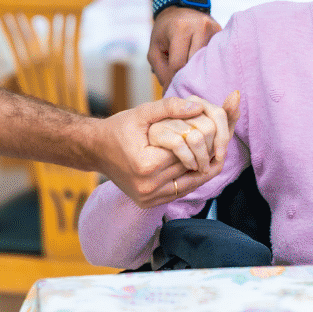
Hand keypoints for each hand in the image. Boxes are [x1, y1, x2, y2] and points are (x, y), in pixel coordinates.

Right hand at [91, 93, 239, 208]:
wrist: (96, 150)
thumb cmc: (118, 128)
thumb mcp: (142, 112)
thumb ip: (170, 107)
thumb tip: (198, 107)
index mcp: (147, 164)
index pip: (187, 150)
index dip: (200, 137)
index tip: (210, 126)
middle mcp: (148, 187)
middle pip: (190, 167)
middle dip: (204, 151)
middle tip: (217, 138)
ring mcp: (148, 199)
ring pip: (189, 183)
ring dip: (202, 167)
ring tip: (211, 150)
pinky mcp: (149, 204)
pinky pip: (179, 192)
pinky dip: (190, 179)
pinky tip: (197, 164)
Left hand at [149, 7, 220, 87]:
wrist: (180, 8)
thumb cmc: (164, 31)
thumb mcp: (155, 49)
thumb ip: (161, 71)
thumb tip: (171, 93)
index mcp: (181, 28)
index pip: (179, 64)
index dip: (173, 81)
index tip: (171, 92)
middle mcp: (201, 27)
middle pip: (195, 64)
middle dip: (187, 79)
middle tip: (182, 90)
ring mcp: (214, 30)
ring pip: (207, 63)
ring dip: (199, 74)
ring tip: (193, 82)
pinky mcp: (221, 34)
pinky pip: (214, 56)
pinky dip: (207, 66)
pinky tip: (202, 72)